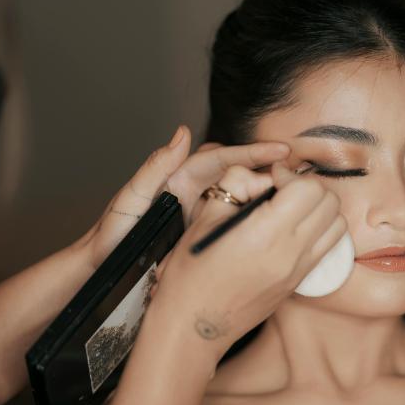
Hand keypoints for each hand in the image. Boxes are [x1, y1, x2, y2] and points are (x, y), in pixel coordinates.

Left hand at [77, 126, 290, 269]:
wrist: (104, 272)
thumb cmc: (112, 235)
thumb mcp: (131, 199)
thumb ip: (155, 167)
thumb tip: (181, 132)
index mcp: (179, 178)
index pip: (222, 158)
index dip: (252, 153)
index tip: (280, 151)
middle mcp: (195, 191)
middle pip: (239, 172)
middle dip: (270, 167)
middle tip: (301, 169)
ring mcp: (203, 214)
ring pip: (243, 197)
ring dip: (269, 192)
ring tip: (298, 192)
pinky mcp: (206, 236)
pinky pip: (236, 222)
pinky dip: (258, 218)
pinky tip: (278, 222)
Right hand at [149, 162, 346, 362]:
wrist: (193, 325)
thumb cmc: (191, 272)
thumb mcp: (205, 216)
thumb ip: (237, 183)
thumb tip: (264, 174)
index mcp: (265, 233)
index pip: (308, 189)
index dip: (290, 174)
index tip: (271, 177)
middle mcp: (289, 252)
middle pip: (329, 202)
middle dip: (308, 188)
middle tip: (282, 190)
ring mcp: (298, 270)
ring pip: (337, 225)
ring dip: (319, 209)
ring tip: (291, 209)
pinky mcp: (299, 283)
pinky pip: (329, 248)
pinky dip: (320, 230)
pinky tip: (292, 230)